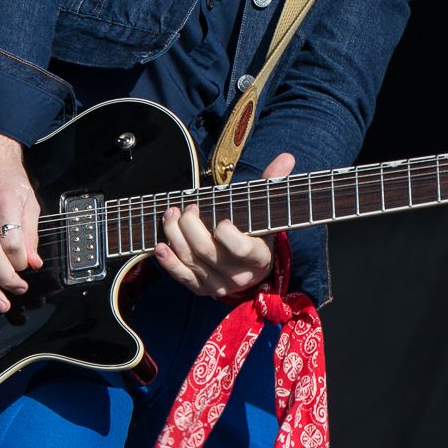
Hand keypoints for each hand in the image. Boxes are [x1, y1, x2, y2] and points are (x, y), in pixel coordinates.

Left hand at [155, 152, 296, 298]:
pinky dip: (169, 262)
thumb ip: (274, 182)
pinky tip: (161, 245)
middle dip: (190, 226)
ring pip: (191, 261)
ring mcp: (219, 284)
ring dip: (175, 236)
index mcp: (259, 256)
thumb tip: (286, 158)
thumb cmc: (258, 230)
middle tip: (187, 208)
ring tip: (171, 215)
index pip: (241, 249)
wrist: (254, 264)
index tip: (220, 219)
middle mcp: (239, 275)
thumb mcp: (267, 209)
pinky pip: (182, 277)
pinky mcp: (202, 289)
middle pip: (207, 251)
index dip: (227, 235)